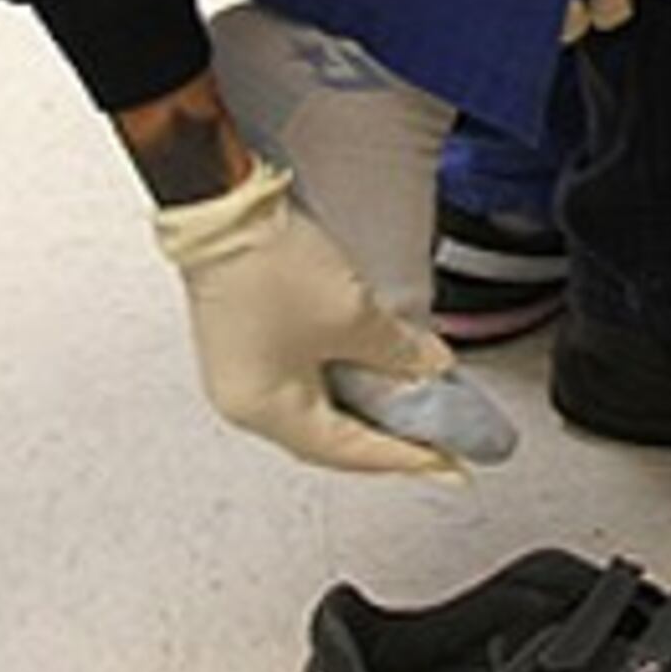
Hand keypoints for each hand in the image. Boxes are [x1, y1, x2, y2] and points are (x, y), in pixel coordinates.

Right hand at [152, 159, 456, 475]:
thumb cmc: (268, 265)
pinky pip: (305, 379)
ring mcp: (244, 371)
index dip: (404, 456)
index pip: (348, 451)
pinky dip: (343, 382)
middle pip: (329, 437)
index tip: (446, 462)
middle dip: (384, 439)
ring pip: (318, 406)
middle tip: (432, 442)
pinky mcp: (248, 342)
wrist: (225, 208)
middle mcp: (246, 401)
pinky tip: (372, 372)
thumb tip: (431, 370)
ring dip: (365, 408)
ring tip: (410, 407)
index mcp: (265, 410)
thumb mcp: (353, 317)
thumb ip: (400, 353)